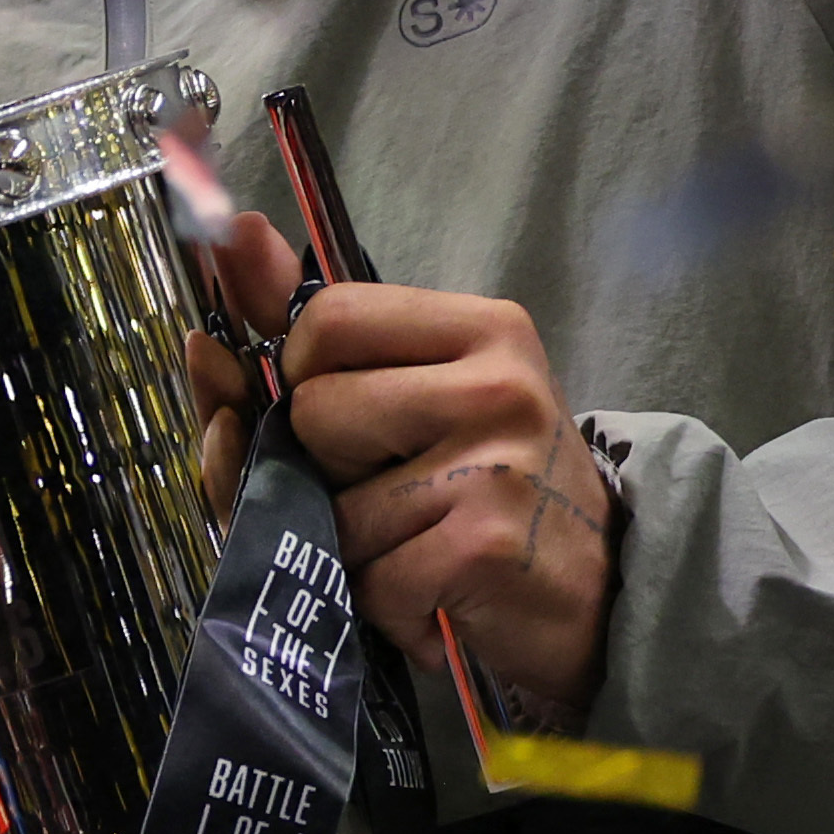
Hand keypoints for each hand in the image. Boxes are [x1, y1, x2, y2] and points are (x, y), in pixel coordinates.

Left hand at [267, 276, 614, 729]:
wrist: (598, 600)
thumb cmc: (492, 488)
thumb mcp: (424, 388)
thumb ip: (322, 323)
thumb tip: (235, 228)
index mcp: (484, 328)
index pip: (326, 318)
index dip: (306, 374)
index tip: (350, 411)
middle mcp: (497, 385)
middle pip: (315, 410)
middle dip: (329, 467)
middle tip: (403, 491)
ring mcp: (493, 465)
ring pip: (331, 505)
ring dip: (357, 547)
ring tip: (422, 545)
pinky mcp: (482, 545)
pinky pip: (366, 576)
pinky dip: (387, 604)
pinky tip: (438, 595)